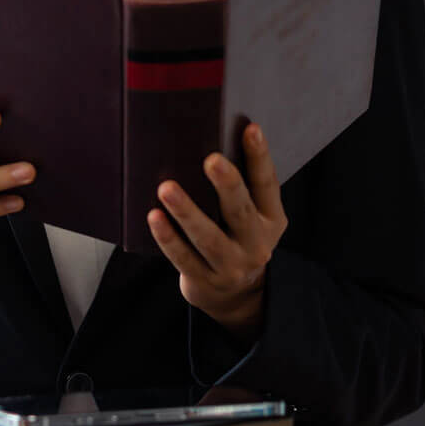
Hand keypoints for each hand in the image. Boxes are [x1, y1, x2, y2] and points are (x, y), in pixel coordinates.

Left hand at [147, 121, 287, 339]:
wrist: (235, 296)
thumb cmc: (237, 238)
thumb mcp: (253, 217)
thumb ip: (242, 188)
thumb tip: (210, 139)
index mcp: (270, 220)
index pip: (267, 185)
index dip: (260, 157)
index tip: (251, 129)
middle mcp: (256, 244)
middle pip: (241, 212)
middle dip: (227, 185)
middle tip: (211, 160)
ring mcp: (231, 266)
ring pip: (208, 237)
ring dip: (187, 212)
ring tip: (167, 188)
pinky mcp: (204, 281)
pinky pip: (183, 258)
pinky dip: (168, 238)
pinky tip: (154, 218)